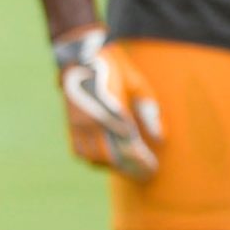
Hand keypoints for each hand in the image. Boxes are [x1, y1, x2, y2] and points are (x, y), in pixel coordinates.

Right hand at [55, 29, 162, 182]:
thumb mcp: (138, 84)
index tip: (153, 169)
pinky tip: (103, 157)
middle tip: (141, 173)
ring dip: (109, 165)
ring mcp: (79, 123)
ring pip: (92, 157)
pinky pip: (78, 150)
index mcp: (115, 111)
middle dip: (128, 168)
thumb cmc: (115, 68)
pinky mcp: (70, 123)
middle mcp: (95, 121)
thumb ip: (149, 112)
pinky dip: (90, 159)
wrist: (81, 56)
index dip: (142, 162)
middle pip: (111, 157)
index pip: (130, 147)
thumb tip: (160, 138)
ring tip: (123, 166)